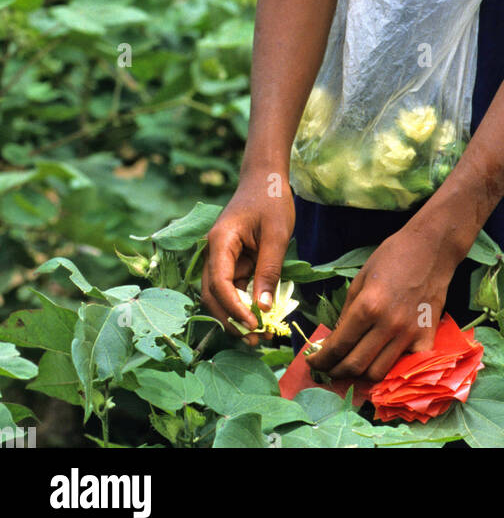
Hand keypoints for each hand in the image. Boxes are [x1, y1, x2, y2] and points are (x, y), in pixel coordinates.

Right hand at [200, 173, 293, 345]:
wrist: (266, 177)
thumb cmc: (271, 199)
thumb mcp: (276, 235)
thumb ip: (269, 270)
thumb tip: (263, 309)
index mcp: (220, 242)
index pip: (218, 284)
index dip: (233, 309)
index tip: (253, 325)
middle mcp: (214, 253)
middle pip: (213, 296)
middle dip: (231, 320)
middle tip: (255, 340)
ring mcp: (222, 258)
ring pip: (222, 296)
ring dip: (238, 316)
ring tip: (260, 335)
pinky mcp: (233, 262)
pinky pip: (235, 288)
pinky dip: (246, 304)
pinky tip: (262, 317)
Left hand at [305, 222, 459, 384]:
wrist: (432, 248)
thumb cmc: (393, 256)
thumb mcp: (361, 279)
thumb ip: (347, 313)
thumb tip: (334, 341)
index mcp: (368, 306)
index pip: (338, 346)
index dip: (321, 359)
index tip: (312, 362)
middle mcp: (389, 324)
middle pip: (355, 365)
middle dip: (335, 371)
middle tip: (328, 369)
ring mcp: (410, 334)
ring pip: (378, 373)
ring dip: (360, 375)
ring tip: (352, 367)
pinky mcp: (427, 337)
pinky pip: (405, 367)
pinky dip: (391, 370)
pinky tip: (382, 362)